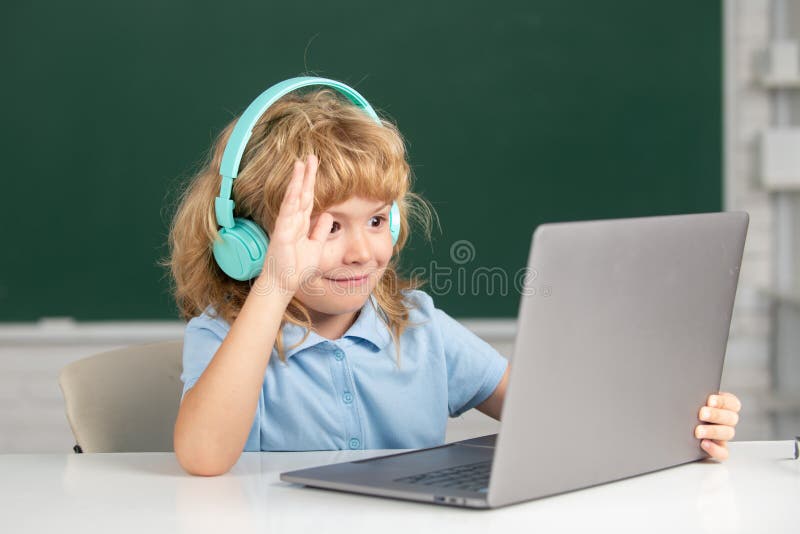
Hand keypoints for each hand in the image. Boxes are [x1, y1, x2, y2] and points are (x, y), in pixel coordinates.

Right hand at [253, 154, 332, 296]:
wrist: (285, 283)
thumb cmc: (298, 268)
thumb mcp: (316, 247)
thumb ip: (320, 230)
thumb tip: (328, 215)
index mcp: (301, 225)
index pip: (308, 199)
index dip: (312, 183)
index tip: (315, 168)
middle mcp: (293, 221)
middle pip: (302, 193)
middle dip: (306, 175)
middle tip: (311, 157)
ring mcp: (286, 224)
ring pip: (294, 197)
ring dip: (298, 180)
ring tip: (301, 163)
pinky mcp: (282, 231)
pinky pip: (288, 210)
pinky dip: (292, 196)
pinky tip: (295, 183)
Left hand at [695, 391, 740, 460]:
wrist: (676, 426)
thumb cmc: (688, 408)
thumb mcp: (694, 399)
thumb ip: (697, 396)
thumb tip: (689, 391)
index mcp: (725, 406)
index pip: (732, 403)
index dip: (723, 402)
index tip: (710, 400)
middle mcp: (727, 421)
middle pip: (731, 418)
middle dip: (716, 415)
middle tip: (702, 414)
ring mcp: (723, 436)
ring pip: (728, 434)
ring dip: (713, 431)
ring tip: (698, 431)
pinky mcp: (719, 449)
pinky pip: (723, 453)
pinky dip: (715, 449)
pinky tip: (704, 443)